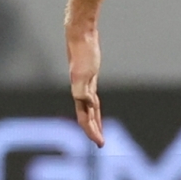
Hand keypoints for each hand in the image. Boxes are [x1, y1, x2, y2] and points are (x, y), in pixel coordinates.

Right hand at [67, 27, 104, 146]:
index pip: (85, 118)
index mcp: (79, 93)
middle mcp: (81, 91)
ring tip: (99, 132)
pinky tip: (95, 108)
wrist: (80, 35)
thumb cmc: (83, 53)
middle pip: (87, 117)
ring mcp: (84, 84)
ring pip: (89, 108)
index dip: (91, 132)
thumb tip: (90, 104)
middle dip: (93, 131)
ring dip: (94, 121)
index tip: (100, 143)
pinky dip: (94, 106)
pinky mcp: (89, 77)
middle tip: (100, 144)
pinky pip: (92, 97)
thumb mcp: (84, 73)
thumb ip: (83, 91)